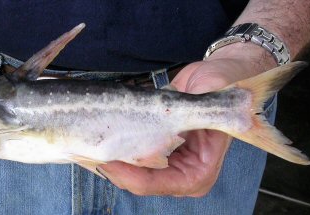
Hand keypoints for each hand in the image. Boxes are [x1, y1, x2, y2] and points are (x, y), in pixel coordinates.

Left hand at [98, 44, 275, 195]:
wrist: (216, 77)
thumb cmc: (219, 85)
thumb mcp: (213, 93)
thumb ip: (208, 108)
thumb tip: (201, 110)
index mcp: (201, 170)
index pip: (159, 184)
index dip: (131, 175)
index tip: (107, 159)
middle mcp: (185, 174)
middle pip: (142, 184)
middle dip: (116, 171)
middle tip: (90, 153)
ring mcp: (170, 166)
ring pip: (133, 175)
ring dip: (112, 163)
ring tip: (90, 149)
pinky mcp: (157, 155)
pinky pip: (132, 161)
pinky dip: (116, 153)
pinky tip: (101, 142)